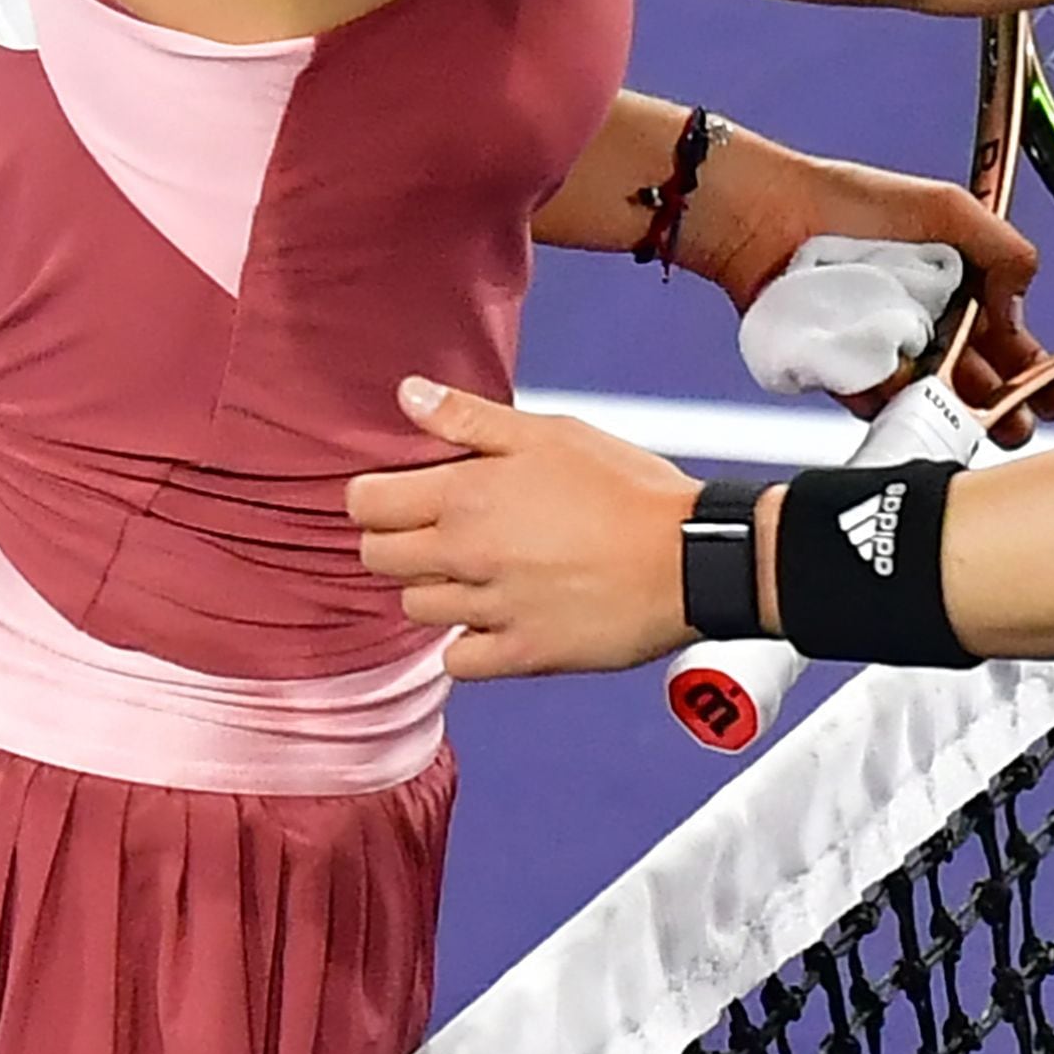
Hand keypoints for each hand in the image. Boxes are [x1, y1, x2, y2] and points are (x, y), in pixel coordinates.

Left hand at [352, 378, 698, 679]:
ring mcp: (491, 608)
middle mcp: (467, 553)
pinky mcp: (520, 653)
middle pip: (378, 557)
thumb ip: (470, 419)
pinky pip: (457, 659)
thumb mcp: (551, 433)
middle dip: (396, 541)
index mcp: (468, 494)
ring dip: (435, 589)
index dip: (374, 496)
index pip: (365, 504)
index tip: (398, 495)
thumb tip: (407, 394)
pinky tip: (496, 615)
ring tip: (479, 569)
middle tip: (440, 530)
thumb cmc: (626, 487)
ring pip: (415, 608)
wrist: (688, 557)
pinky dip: (467, 642)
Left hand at [683, 133, 1053, 436]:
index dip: (1034, 368)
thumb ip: (1002, 248)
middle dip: (1005, 405)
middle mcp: (923, 322)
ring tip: (983, 427)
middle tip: (1023, 424)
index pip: (1004, 336)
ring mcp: (885, 349)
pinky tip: (919, 408)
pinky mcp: (844, 370)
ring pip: (930, 393)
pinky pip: (877, 397)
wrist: (770, 214)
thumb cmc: (852, 202)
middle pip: (975, 377)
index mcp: (955, 286)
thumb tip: (1022, 301)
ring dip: (958, 413)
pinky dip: (896, 401)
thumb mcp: (948, 209)